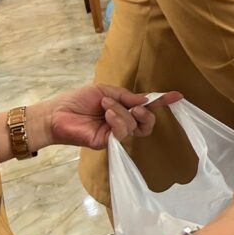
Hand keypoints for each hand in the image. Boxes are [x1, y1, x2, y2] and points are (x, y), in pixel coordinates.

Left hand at [39, 87, 182, 150]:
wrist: (55, 114)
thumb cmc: (75, 101)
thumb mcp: (104, 91)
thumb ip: (125, 97)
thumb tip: (145, 100)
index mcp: (121, 109)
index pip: (146, 107)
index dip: (162, 101)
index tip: (178, 95)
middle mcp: (121, 123)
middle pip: (147, 123)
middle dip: (147, 114)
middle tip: (138, 106)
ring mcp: (114, 134)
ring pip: (134, 125)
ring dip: (122, 111)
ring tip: (105, 105)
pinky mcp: (107, 142)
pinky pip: (123, 132)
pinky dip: (118, 120)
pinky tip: (107, 114)